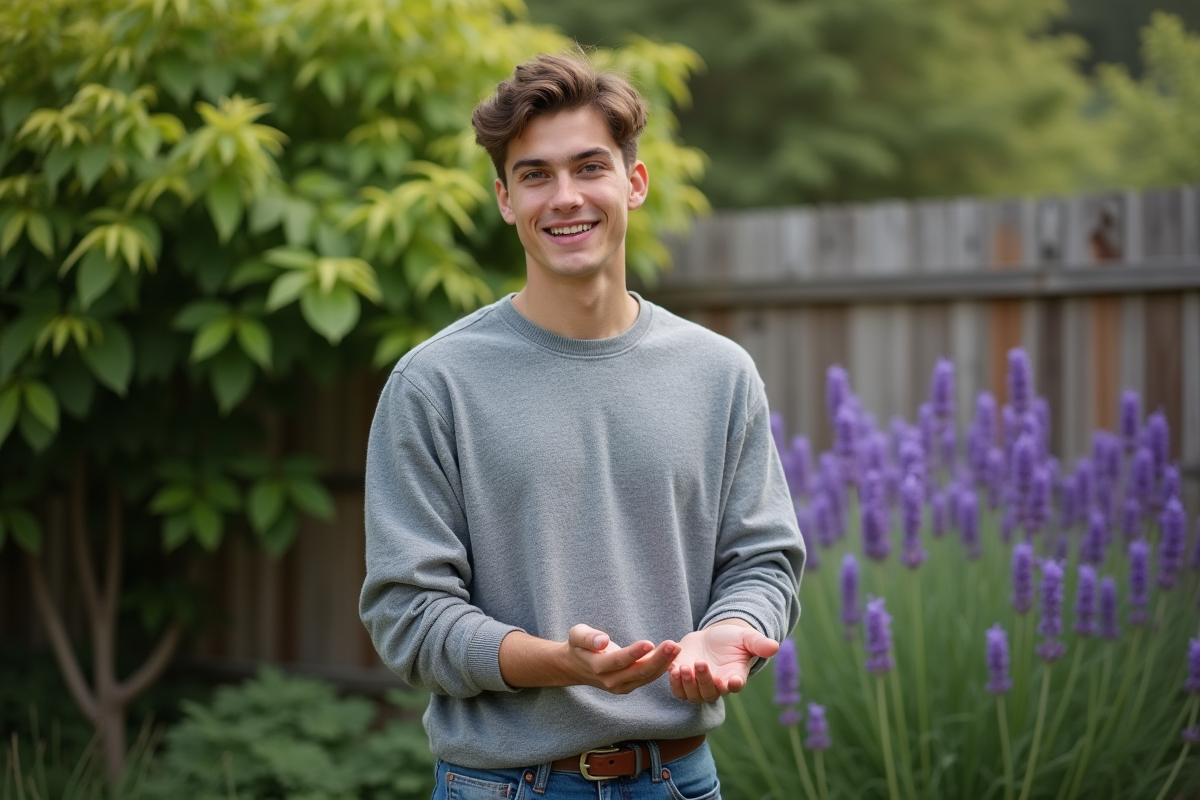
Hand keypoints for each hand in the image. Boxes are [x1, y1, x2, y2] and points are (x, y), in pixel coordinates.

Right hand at [561, 624, 680, 694]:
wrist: (575, 666)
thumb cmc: (578, 645)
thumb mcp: (576, 635)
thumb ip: (588, 638)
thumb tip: (603, 640)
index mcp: (597, 666)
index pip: (619, 660)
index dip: (634, 653)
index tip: (650, 643)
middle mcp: (610, 680)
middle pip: (638, 671)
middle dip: (658, 659)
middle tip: (674, 645)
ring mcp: (620, 687)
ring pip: (646, 677)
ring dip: (664, 663)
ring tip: (677, 648)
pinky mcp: (628, 686)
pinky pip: (647, 678)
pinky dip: (661, 668)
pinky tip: (672, 656)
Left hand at [668, 620, 778, 702]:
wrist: (712, 638)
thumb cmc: (733, 639)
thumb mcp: (747, 638)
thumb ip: (759, 644)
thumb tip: (774, 646)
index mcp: (734, 677)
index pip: (735, 686)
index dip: (733, 685)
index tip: (733, 680)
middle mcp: (717, 686)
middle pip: (710, 693)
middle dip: (704, 680)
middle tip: (701, 664)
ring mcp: (699, 686)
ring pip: (693, 695)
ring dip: (687, 684)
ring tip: (683, 668)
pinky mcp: (683, 681)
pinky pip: (678, 690)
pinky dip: (674, 683)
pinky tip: (672, 668)